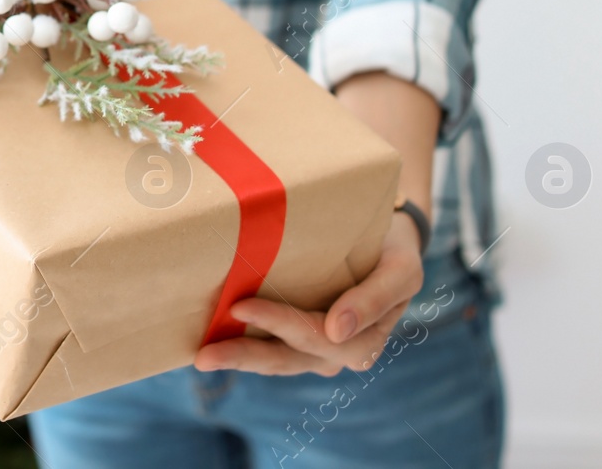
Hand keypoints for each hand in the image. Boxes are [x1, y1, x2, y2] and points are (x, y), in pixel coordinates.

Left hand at [194, 212, 424, 375]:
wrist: (390, 241)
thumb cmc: (394, 252)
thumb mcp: (400, 271)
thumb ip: (375, 299)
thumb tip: (337, 330)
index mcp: (363, 341)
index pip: (315, 337)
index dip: (278, 324)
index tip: (240, 306)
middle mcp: (336, 351)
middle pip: (286, 359)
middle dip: (244, 356)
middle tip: (204, 356)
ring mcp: (315, 348)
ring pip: (273, 359)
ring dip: (237, 358)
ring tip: (201, 357)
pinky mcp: (296, 337)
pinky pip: (268, 346)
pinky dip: (241, 344)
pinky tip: (210, 341)